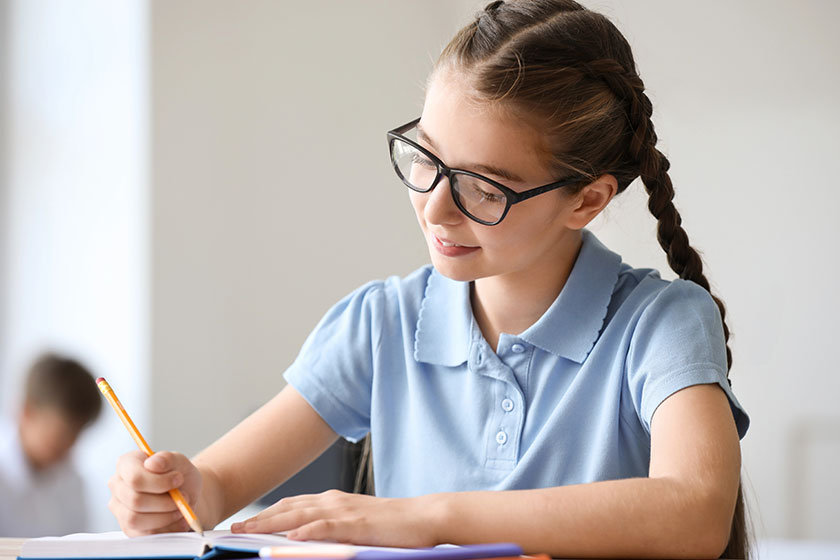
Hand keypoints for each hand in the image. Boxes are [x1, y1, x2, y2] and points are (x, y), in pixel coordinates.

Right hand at [108, 450, 202, 535]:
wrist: (186, 493)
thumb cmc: (178, 475)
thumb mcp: (179, 461)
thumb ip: (167, 458)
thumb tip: (152, 463)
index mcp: (126, 464)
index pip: (134, 478)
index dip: (159, 482)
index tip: (179, 480)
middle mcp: (117, 486)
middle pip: (135, 500)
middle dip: (165, 502)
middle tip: (184, 497)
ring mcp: (120, 508)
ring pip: (135, 519)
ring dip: (164, 517)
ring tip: (181, 509)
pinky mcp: (128, 528)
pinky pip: (143, 534)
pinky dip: (165, 528)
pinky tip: (178, 519)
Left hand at [230, 489, 439, 546]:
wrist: (424, 517)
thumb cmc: (393, 525)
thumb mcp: (356, 524)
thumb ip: (331, 529)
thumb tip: (303, 540)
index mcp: (333, 501)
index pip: (291, 505)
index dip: (266, 514)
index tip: (244, 524)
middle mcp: (334, 501)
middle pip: (288, 508)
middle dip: (259, 519)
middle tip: (233, 529)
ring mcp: (345, 510)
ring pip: (299, 514)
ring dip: (271, 523)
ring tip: (247, 531)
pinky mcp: (357, 523)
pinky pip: (326, 526)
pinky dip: (307, 530)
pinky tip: (290, 537)